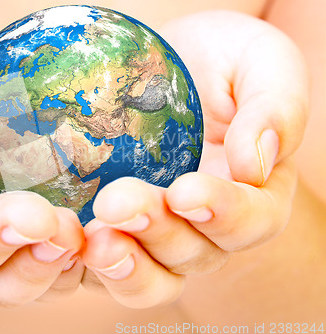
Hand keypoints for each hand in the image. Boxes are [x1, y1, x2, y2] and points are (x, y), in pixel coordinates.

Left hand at [81, 10, 308, 307]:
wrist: (164, 61)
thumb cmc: (219, 59)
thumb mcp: (260, 61)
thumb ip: (274, 106)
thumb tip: (255, 165)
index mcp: (251, 191)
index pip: (250, 220)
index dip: (222, 213)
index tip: (186, 191)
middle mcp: (204, 225)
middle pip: (189, 252)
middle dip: (155, 232)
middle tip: (115, 202)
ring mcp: (155, 232)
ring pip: (146, 274)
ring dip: (120, 263)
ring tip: (91, 239)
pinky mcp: (113, 229)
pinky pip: (100, 264)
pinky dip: (80, 261)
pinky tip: (59, 238)